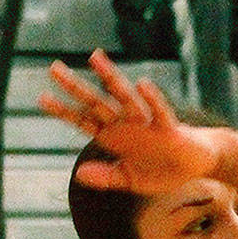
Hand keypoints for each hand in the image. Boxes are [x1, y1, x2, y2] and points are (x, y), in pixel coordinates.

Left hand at [37, 50, 220, 195]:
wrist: (195, 167)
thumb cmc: (161, 170)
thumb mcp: (129, 180)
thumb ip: (106, 177)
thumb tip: (79, 174)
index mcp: (114, 137)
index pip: (84, 120)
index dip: (64, 111)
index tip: (42, 99)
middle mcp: (127, 124)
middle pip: (97, 102)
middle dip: (76, 88)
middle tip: (54, 69)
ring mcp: (146, 123)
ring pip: (124, 97)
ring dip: (110, 78)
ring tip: (94, 58)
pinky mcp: (169, 128)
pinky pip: (159, 111)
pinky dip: (152, 99)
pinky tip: (141, 85)